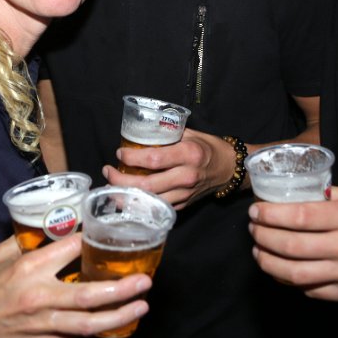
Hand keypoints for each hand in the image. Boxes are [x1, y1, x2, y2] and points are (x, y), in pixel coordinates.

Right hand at [0, 235, 151, 337]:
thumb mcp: (1, 255)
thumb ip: (29, 241)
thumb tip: (58, 224)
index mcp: (27, 270)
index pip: (68, 250)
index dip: (92, 239)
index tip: (111, 231)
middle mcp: (37, 298)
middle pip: (87, 296)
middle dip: (120, 290)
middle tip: (144, 282)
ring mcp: (41, 325)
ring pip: (86, 325)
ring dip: (117, 317)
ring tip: (141, 306)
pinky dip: (96, 330)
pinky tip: (115, 323)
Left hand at [103, 128, 238, 208]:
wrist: (229, 169)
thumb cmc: (208, 147)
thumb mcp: (190, 133)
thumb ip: (167, 133)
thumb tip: (141, 130)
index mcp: (189, 154)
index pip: (154, 159)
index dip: (132, 158)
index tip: (119, 153)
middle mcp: (187, 176)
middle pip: (147, 185)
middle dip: (121, 180)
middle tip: (108, 171)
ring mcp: (185, 194)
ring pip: (150, 200)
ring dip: (126, 195)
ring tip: (111, 184)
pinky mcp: (183, 205)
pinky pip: (157, 207)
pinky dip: (139, 203)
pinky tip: (126, 196)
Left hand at [248, 187, 337, 300]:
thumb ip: (330, 196)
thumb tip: (298, 194)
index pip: (300, 216)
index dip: (271, 215)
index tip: (255, 211)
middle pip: (292, 246)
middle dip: (263, 237)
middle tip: (252, 229)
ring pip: (296, 274)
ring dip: (269, 262)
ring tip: (258, 251)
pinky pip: (310, 290)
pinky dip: (289, 280)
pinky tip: (279, 269)